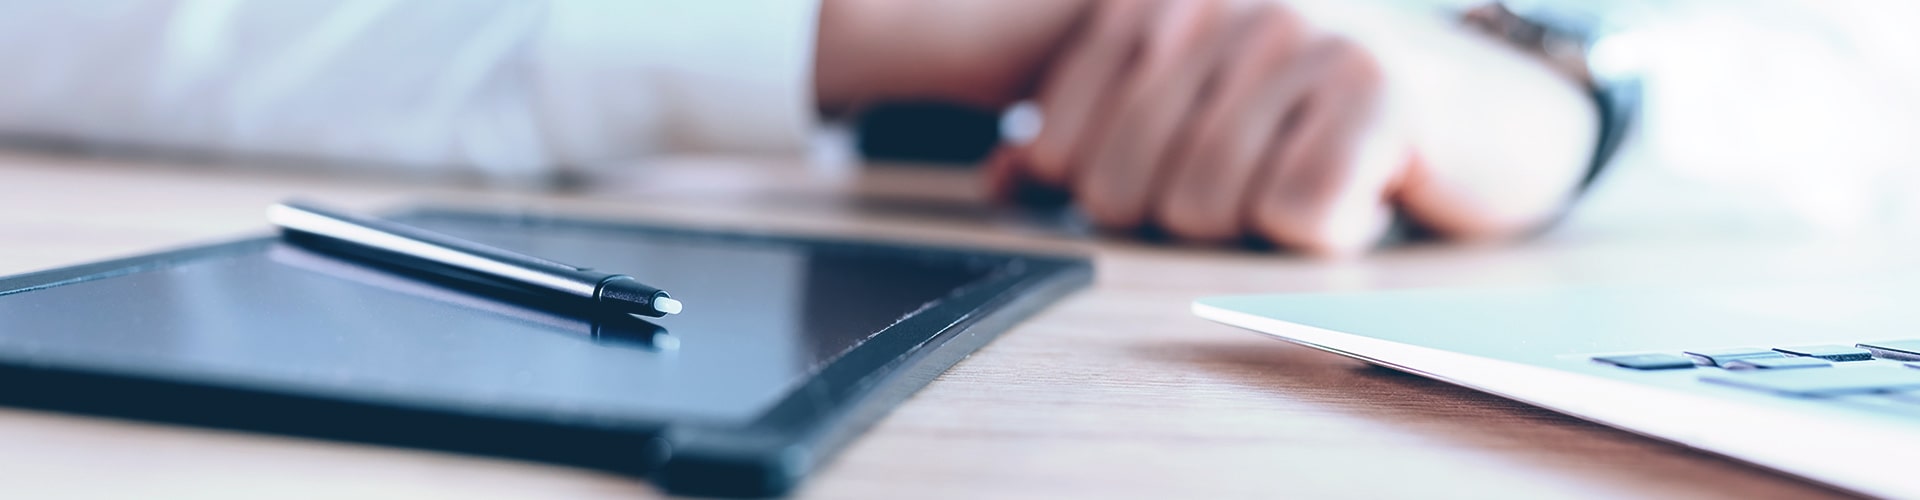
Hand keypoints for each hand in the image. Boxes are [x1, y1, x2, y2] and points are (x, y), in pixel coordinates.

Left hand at [984, 0, 1400, 254]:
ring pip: (1205, 208)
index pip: (1058, 145)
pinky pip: (1295, 215)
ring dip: (1261, 224)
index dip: (1106, 192)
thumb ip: (1093, 133)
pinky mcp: (1375, 89)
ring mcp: (1302, 36)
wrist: (1483, 111)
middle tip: (1256, 178)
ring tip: (1308, 171)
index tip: (1181, 168)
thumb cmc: (1320, 115)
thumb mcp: (1195, 110)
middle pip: (1123, 189)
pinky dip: (1329, 230)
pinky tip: (1362, 187)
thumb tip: (1005, 178)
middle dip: (1185, 216)